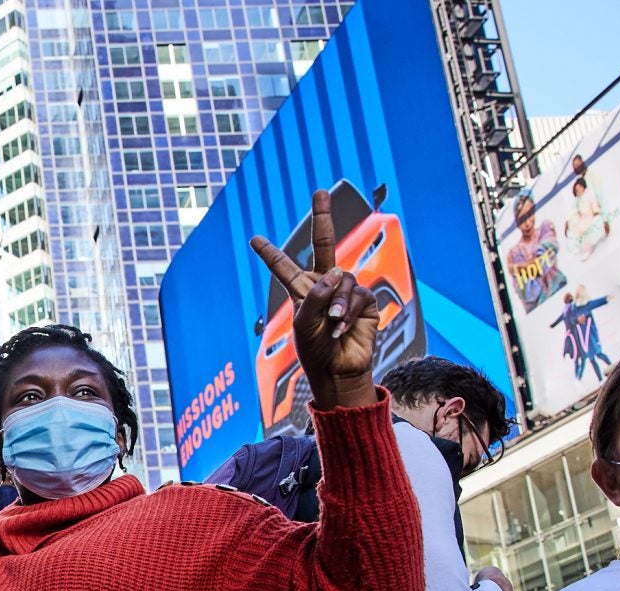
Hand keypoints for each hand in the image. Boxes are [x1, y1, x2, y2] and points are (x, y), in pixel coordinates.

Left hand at [249, 190, 379, 408]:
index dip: (270, 253)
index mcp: (300, 291)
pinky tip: (342, 327)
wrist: (338, 369)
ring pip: (343, 278)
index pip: (284, 267)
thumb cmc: (315, 350)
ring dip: (337, 302)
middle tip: (320, 191)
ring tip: (332, 323)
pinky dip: (348, 310)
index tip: (254, 238)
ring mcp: (345, 291)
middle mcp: (324, 285)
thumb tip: (336, 272)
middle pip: (324, 244)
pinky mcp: (365, 300)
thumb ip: (314, 295)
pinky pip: (358, 293)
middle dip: (323, 217)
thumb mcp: (304, 324)